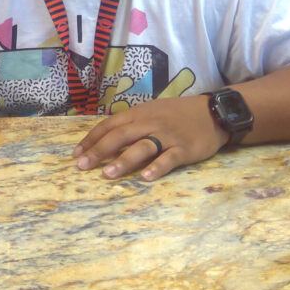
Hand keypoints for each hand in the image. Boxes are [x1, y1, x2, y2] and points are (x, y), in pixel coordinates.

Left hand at [72, 95, 228, 180]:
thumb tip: (106, 138)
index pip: (109, 125)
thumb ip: (131, 124)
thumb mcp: (152, 111)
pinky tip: (146, 178)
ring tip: (107, 174)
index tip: (76, 153)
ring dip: (123, 160)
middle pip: (120, 136)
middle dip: (99, 151)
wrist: (213, 112)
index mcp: (139, 114)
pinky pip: (169, 158)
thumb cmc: (178, 114)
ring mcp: (167, 136)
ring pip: (142, 147)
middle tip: (82, 166)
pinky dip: (157, 167)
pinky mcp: (184, 149)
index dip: (92, 139)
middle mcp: (150, 123)